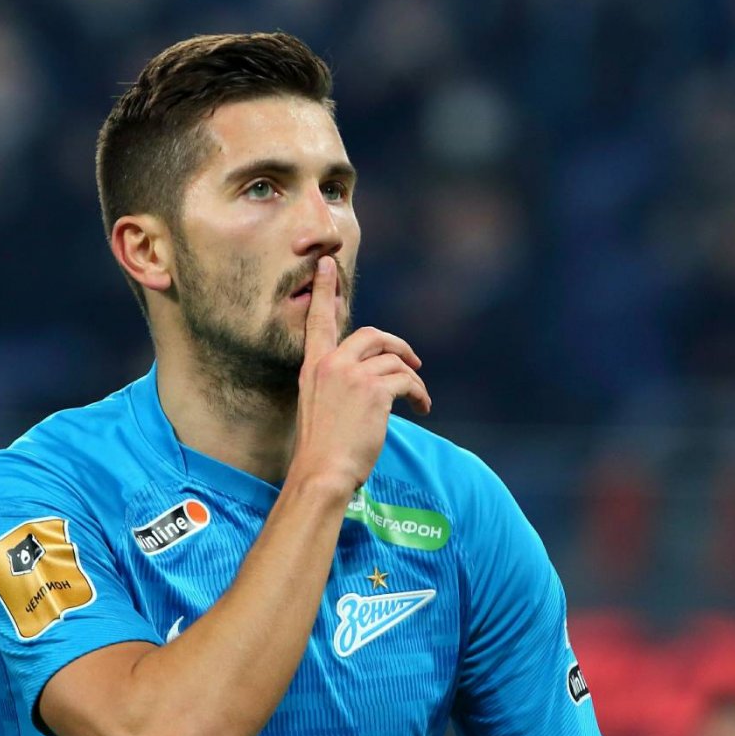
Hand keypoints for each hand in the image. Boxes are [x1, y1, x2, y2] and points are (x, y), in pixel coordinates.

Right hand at [291, 255, 430, 492]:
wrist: (322, 471)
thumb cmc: (321, 449)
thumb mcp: (319, 407)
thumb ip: (338, 384)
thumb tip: (370, 378)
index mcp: (312, 367)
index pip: (318, 320)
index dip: (323, 291)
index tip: (326, 264)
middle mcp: (331, 364)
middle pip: (373, 335)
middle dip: (398, 345)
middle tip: (413, 362)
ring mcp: (353, 375)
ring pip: (395, 362)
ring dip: (413, 379)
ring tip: (418, 399)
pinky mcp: (375, 390)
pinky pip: (407, 381)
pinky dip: (419, 393)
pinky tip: (421, 408)